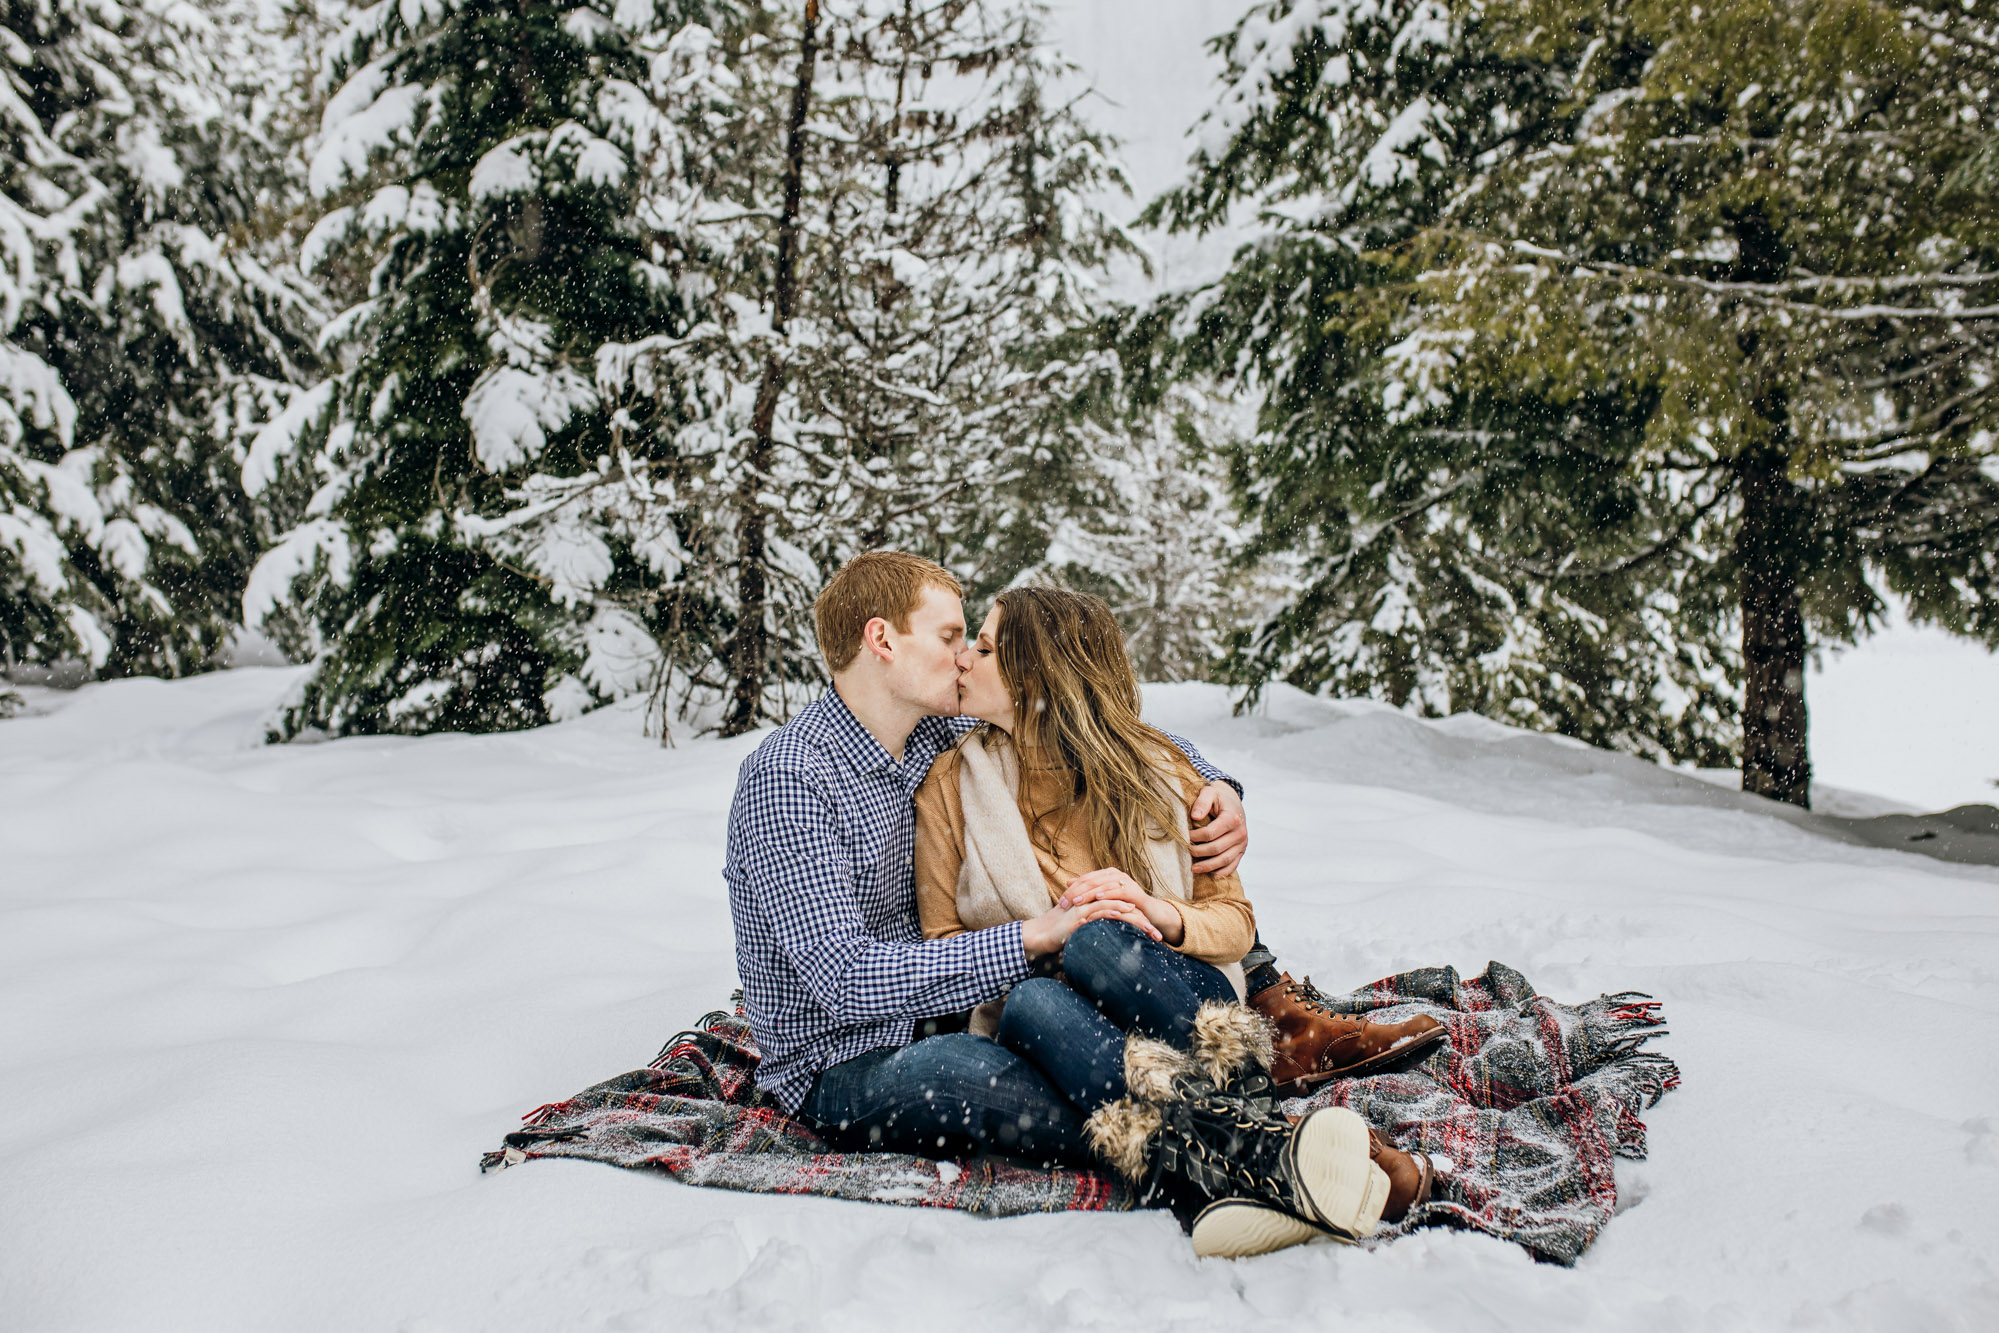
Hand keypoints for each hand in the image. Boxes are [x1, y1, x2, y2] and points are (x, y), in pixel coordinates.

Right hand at [1020, 895, 1155, 958]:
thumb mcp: (1084, 939)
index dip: (1140, 923)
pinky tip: (1129, 915)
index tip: (1153, 937)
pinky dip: (1117, 911)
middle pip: (1127, 909)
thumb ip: (1098, 939)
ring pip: (1119, 908)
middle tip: (1159, 937)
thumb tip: (1111, 956)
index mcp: (1098, 909)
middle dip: (1145, 923)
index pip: (1124, 912)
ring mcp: (1087, 906)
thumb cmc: (1061, 939)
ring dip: (1138, 920)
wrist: (1040, 936)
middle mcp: (1094, 905)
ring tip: (1152, 932)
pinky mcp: (1080, 912)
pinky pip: (1102, 908)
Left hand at [1060, 868, 1181, 945]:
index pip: (1085, 879)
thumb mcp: (1104, 898)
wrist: (1150, 913)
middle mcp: (1115, 875)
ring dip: (1087, 894)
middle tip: (1064, 903)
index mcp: (1106, 874)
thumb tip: (1068, 882)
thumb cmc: (1124, 906)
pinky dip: (1107, 894)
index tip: (1060, 901)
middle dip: (1076, 892)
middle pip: (1091, 881)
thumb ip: (1088, 890)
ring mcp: (1125, 881)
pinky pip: (1117, 891)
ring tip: (1076, 902)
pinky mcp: (1133, 890)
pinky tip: (1097, 899)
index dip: (1071, 889)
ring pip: (1101, 886)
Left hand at [1188, 781, 1246, 876]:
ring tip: (1193, 869)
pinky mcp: (1242, 850)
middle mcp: (1240, 832)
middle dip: (1199, 852)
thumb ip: (1202, 802)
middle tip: (1186, 851)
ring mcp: (1242, 843)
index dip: (1195, 837)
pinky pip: (1233, 865)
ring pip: (1224, 860)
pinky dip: (1222, 872)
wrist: (1233, 802)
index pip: (1210, 833)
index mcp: (1232, 818)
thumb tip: (1195, 817)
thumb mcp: (1210, 793)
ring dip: (1208, 866)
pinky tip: (1211, 875)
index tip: (1185, 836)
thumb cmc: (1218, 798)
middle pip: (1216, 848)